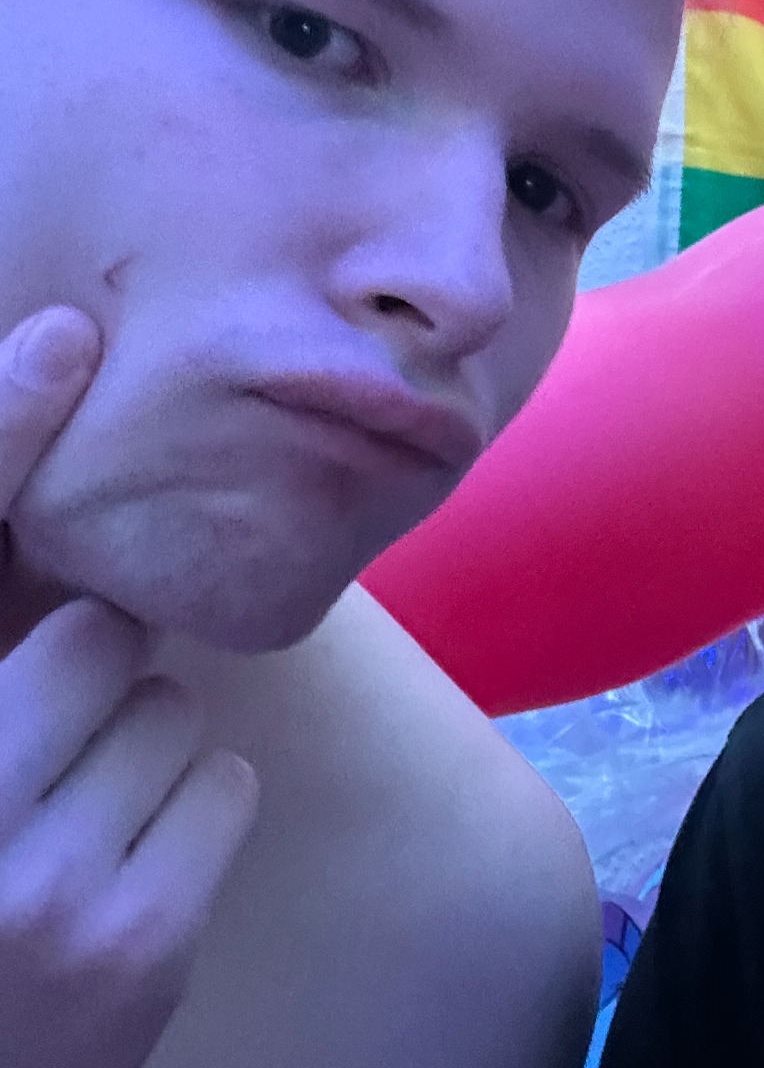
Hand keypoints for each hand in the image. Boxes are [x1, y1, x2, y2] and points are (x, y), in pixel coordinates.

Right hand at [0, 308, 258, 1067]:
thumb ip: (7, 602)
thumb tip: (53, 392)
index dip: (4, 424)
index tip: (65, 335)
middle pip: (99, 632)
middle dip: (87, 679)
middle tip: (36, 764)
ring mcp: (31, 884)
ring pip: (172, 708)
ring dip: (141, 757)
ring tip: (68, 830)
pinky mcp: (126, 945)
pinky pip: (225, 784)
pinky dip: (193, 822)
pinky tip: (120, 881)